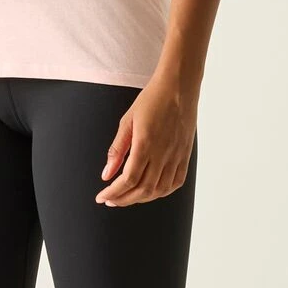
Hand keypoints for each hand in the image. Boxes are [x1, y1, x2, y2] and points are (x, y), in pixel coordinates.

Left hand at [95, 74, 197, 206]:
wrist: (179, 87)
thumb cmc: (152, 100)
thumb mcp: (127, 121)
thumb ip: (117, 150)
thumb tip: (106, 174)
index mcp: (146, 144)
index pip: (128, 180)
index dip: (113, 192)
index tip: (101, 196)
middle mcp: (163, 154)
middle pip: (143, 190)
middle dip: (124, 199)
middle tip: (110, 200)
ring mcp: (177, 156)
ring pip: (159, 190)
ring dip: (141, 199)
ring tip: (126, 197)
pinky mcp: (185, 155)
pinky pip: (175, 182)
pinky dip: (161, 192)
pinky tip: (150, 192)